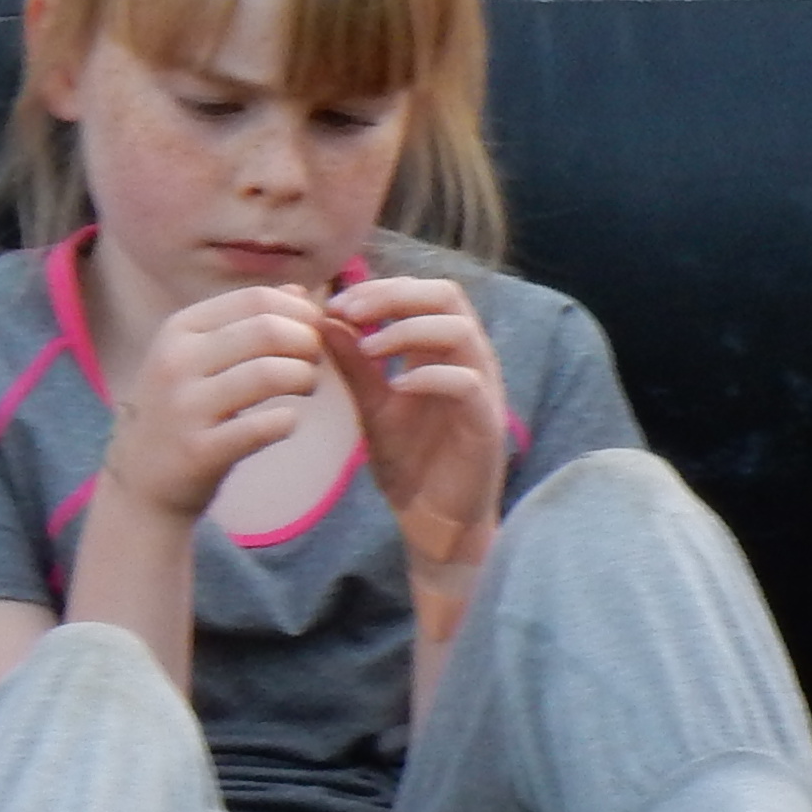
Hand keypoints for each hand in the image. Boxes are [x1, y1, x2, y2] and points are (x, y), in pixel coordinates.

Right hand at [101, 288, 326, 522]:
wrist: (142, 477)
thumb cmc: (183, 408)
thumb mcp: (199, 354)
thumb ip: (247, 321)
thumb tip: (300, 293)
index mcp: (179, 329)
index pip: (254, 299)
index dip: (299, 311)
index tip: (315, 330)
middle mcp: (176, 361)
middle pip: (267, 330)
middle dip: (308, 342)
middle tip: (316, 360)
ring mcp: (185, 407)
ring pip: (269, 374)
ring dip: (305, 377)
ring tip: (307, 387)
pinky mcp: (199, 450)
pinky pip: (263, 427)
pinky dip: (287, 421)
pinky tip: (286, 421)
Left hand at [321, 274, 507, 576]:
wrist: (434, 523)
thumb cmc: (410, 463)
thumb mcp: (372, 407)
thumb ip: (353, 365)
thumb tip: (324, 317)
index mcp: (441, 351)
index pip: (422, 292)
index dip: (380, 288)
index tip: (333, 303)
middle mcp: (468, 360)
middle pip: (447, 295)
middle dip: (394, 295)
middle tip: (348, 310)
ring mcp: (482, 388)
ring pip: (460, 330)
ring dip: (408, 330)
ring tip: (367, 348)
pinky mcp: (486, 423)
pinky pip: (467, 383)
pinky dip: (429, 376)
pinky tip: (396, 387)